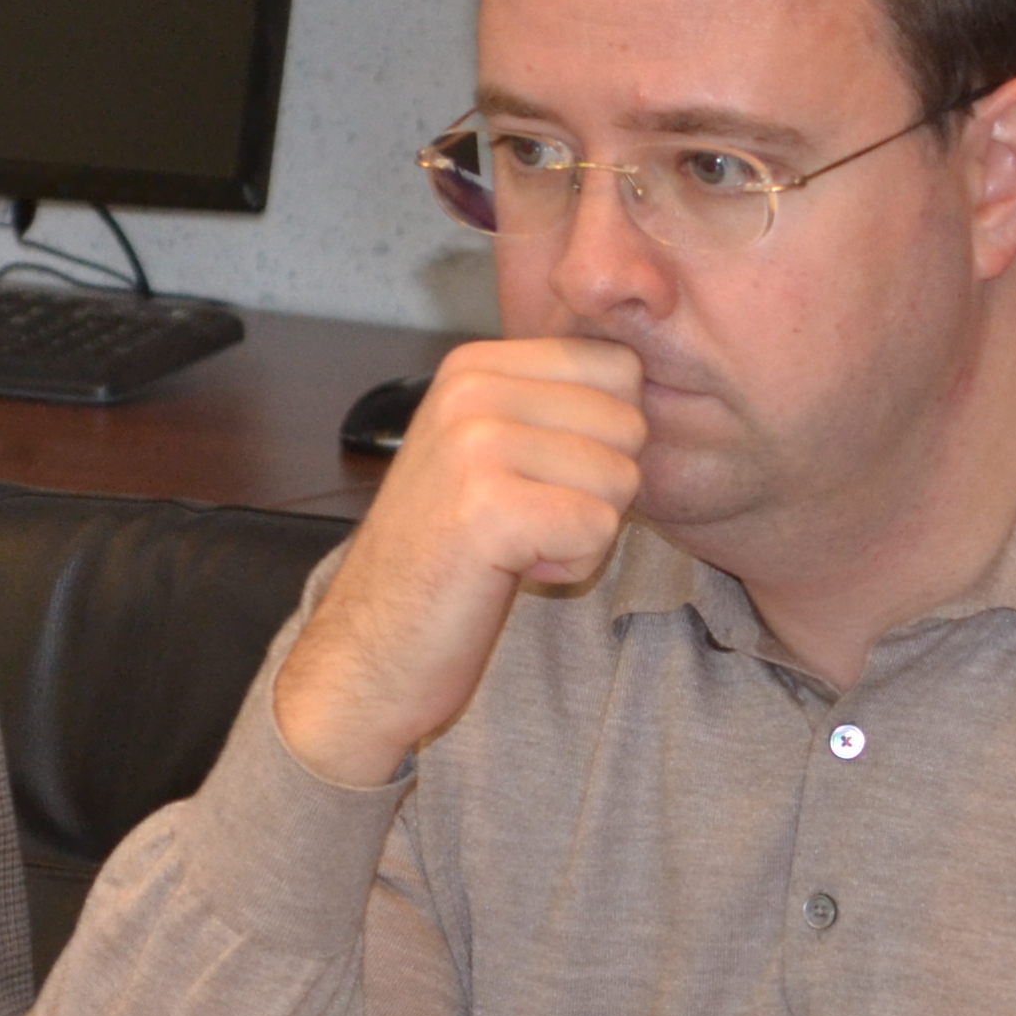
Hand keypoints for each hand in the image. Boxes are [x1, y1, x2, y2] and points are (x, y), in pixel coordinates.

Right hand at [273, 337, 644, 786]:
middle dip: (597, 489)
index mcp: (473, 365)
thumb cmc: (443, 560)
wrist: (370, 650)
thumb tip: (646, 379)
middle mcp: (470, 388)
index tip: (536, 480)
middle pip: (630, 423)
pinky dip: (571, 566)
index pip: (620, 367)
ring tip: (512, 546)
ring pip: (621, 477)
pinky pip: (598, 527)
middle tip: (523, 522)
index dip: (604, 439)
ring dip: (583, 532)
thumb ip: (551, 406)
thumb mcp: (488, 451)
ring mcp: (475, 444)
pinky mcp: (488, 508)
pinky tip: (510, 570)